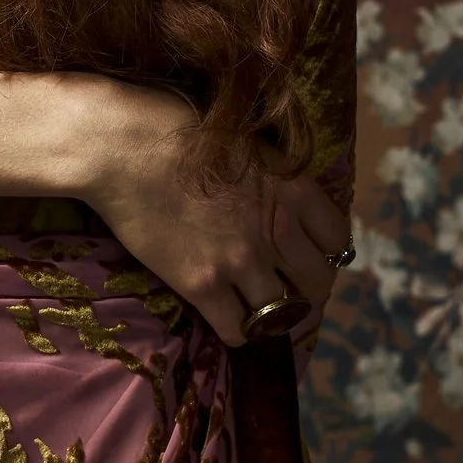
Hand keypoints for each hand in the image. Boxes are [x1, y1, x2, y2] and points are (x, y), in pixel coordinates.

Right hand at [79, 85, 347, 345]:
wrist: (125, 147)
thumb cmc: (176, 129)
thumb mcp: (246, 145)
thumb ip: (272, 178)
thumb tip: (277, 197)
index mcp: (291, 189)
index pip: (337, 238)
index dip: (325, 253)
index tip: (307, 255)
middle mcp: (276, 229)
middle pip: (317, 281)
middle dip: (307, 291)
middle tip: (289, 293)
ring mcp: (242, 260)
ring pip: (284, 313)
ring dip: (275, 317)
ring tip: (260, 315)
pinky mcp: (203, 284)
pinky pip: (238, 330)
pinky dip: (238, 333)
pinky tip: (228, 323)